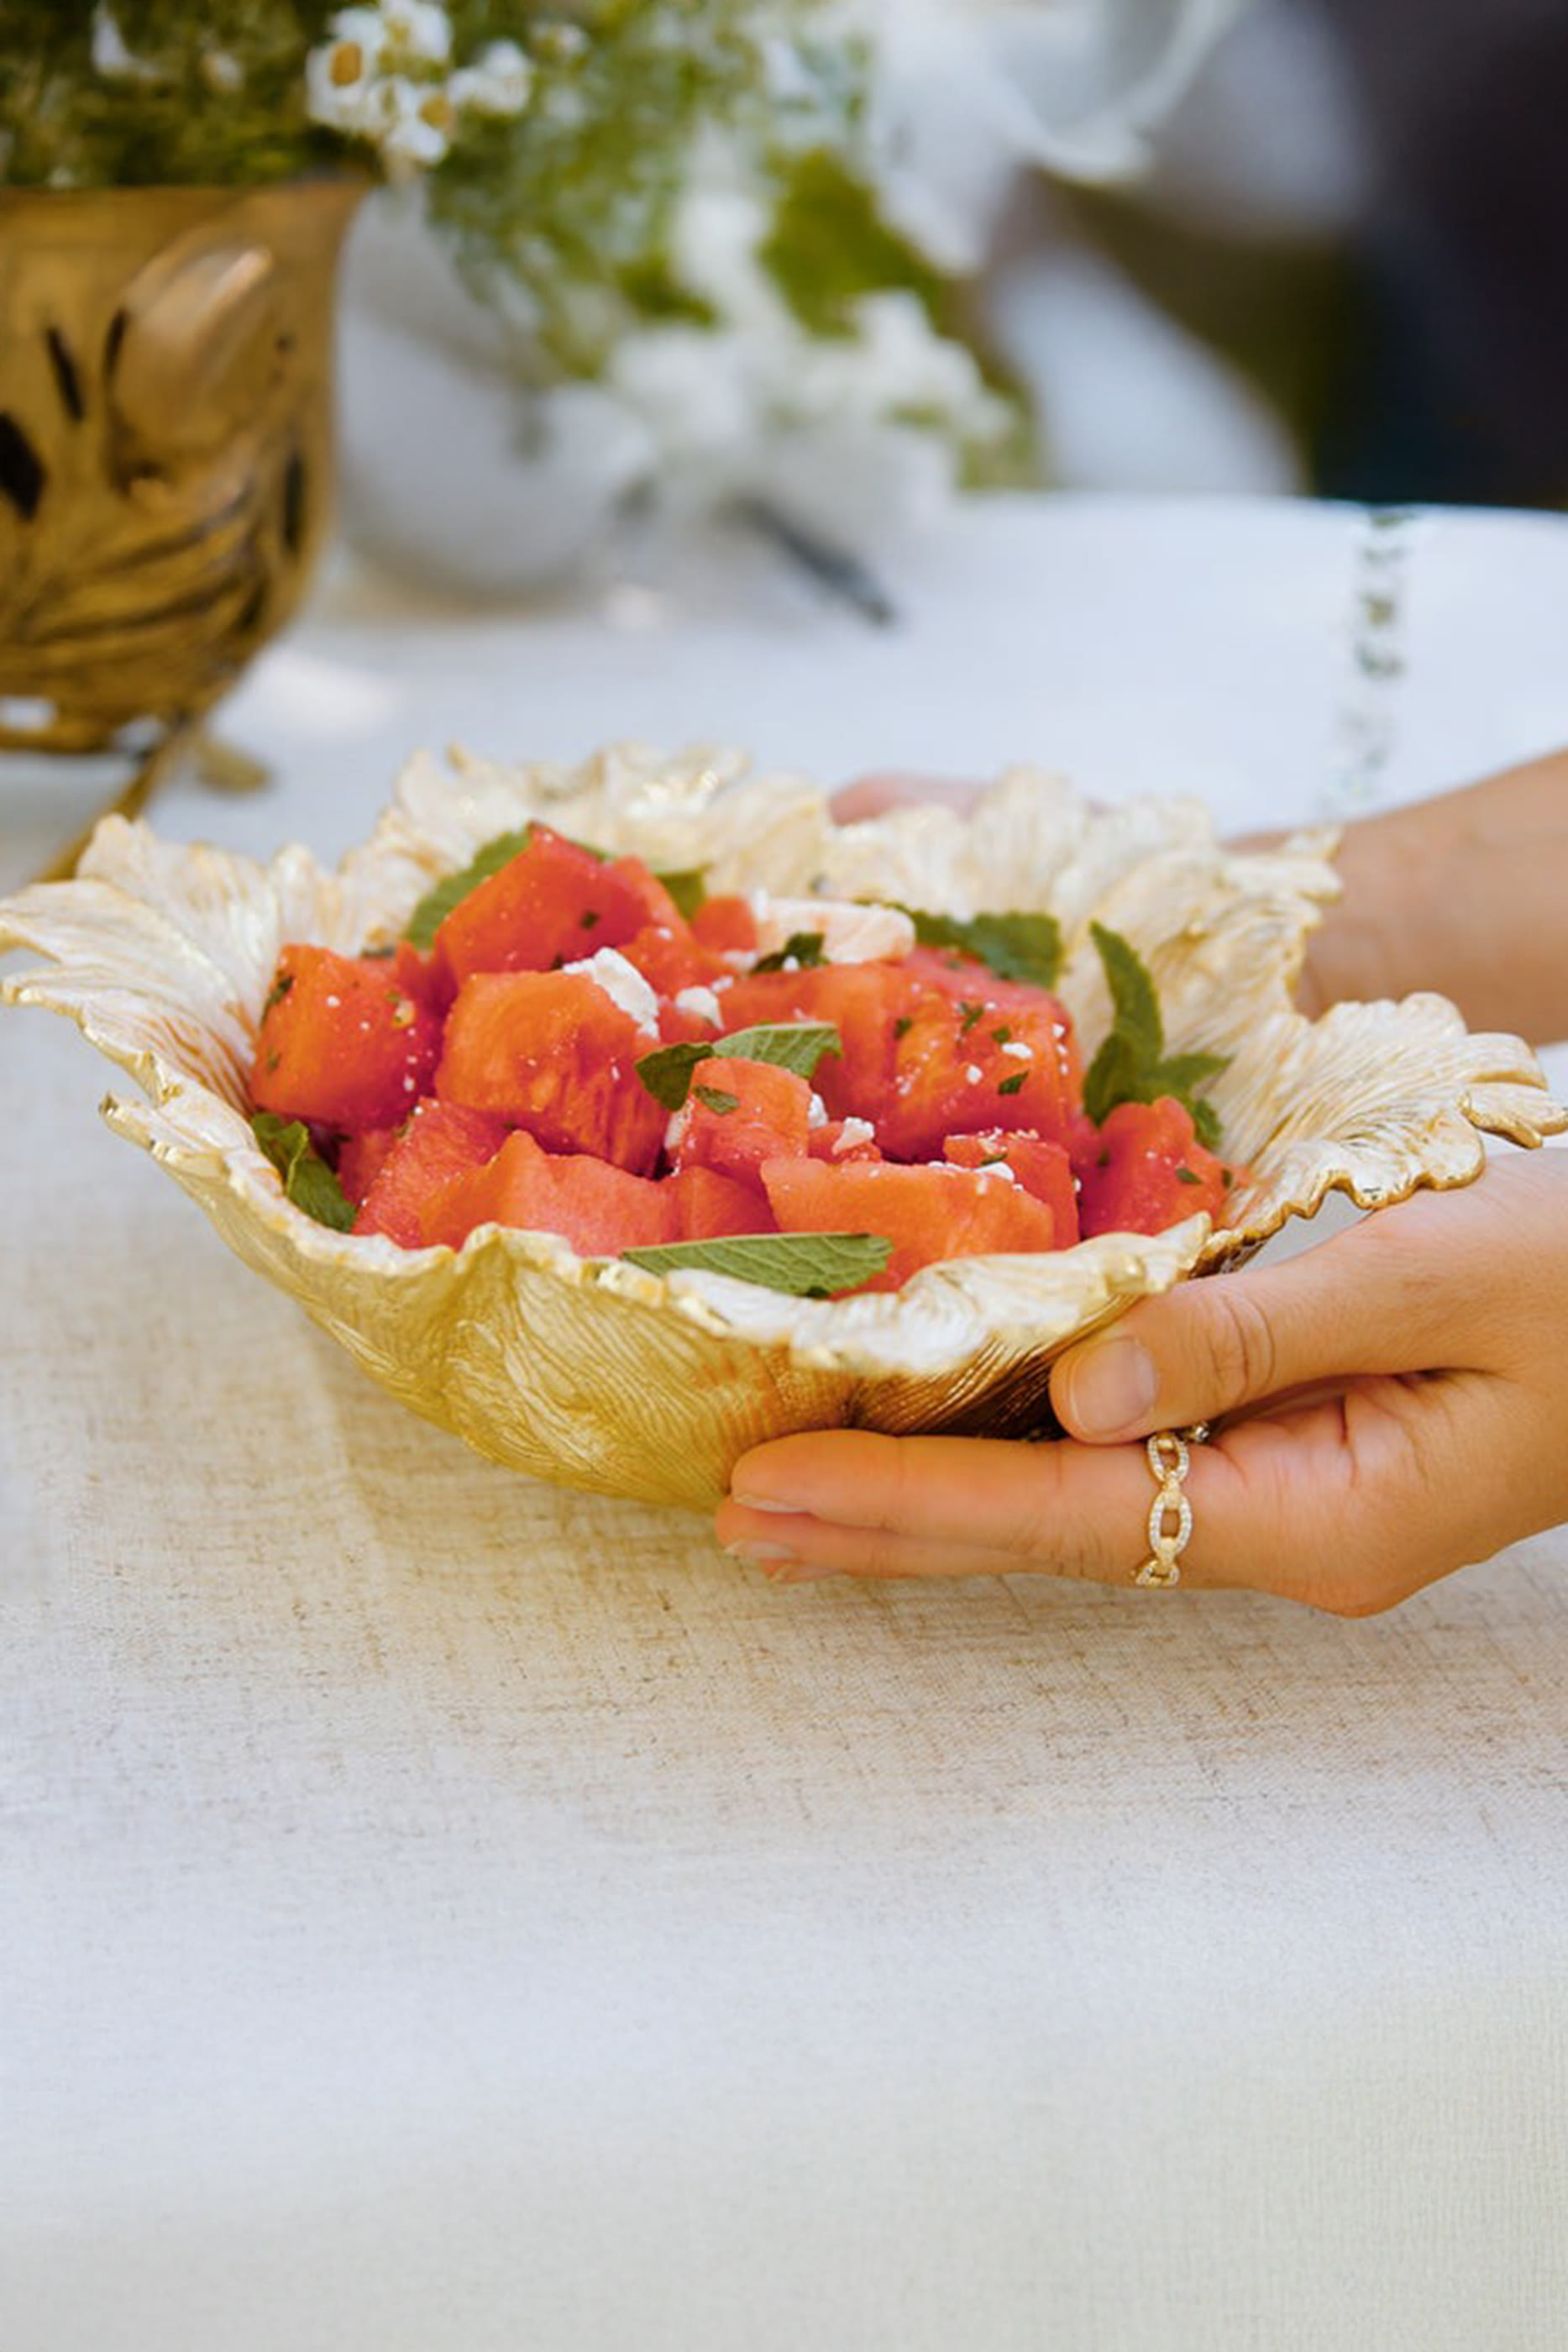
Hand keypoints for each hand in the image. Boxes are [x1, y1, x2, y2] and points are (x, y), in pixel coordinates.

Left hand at [716, 1153, 1567, 1614]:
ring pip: (1075, 1504)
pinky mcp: (1294, 1451)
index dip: (911, 1498)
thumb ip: (1251, 1333)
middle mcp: (1287, 1532)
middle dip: (887, 1522)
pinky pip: (1125, 1457)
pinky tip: (940, 1439)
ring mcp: (1290, 1501)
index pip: (1068, 1514)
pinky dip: (1013, 1449)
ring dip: (932, 1495)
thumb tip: (1074, 1390)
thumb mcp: (1433, 1277)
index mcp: (1322, 1516)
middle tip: (729, 1509)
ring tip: (789, 1497)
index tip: (772, 1485)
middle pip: (1048, 1533)